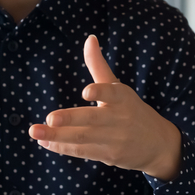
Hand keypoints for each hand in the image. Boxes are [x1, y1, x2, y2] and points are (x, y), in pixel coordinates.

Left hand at [28, 35, 181, 179]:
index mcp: (122, 98)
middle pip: (92, 119)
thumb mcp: (119, 88)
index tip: (86, 91)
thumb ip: (99, 65)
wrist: (159, 145)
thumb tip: (89, 38)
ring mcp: (114, 140)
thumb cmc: (132, 110)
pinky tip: (45, 143)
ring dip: (57, 137)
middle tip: (50, 118)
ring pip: (83, 138)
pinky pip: (82, 151)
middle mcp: (119, 119)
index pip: (111, 93)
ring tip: (35, 132)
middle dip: (70, 119)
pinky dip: (62, 148)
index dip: (100, 92)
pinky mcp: (108, 156)